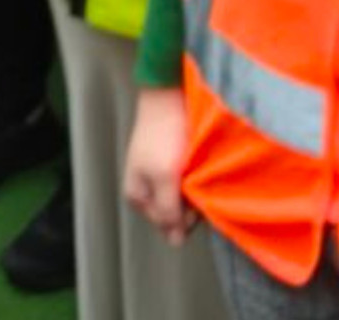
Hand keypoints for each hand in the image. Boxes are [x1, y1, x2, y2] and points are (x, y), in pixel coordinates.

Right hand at [123, 86, 194, 242]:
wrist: (166, 94)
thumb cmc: (162, 135)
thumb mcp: (164, 176)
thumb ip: (168, 210)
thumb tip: (174, 243)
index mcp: (138, 197)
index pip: (169, 224)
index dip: (186, 216)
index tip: (196, 197)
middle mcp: (146, 189)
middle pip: (174, 211)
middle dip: (190, 202)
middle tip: (198, 181)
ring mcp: (158, 175)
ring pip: (182, 196)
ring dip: (194, 188)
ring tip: (200, 170)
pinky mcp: (170, 161)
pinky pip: (185, 180)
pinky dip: (195, 176)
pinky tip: (200, 165)